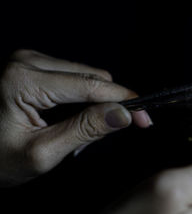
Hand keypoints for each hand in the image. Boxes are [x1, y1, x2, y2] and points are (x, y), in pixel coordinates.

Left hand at [0, 49, 151, 185]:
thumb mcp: (42, 153)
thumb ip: (85, 131)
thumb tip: (124, 115)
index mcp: (23, 80)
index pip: (91, 85)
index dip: (124, 102)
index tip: (147, 118)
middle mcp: (26, 61)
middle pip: (92, 77)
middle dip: (108, 105)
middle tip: (109, 135)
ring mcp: (27, 60)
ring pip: (86, 76)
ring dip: (94, 103)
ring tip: (77, 133)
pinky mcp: (29, 65)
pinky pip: (72, 76)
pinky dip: (80, 99)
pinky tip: (68, 120)